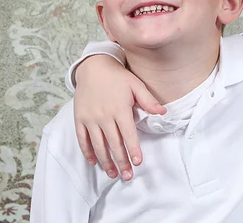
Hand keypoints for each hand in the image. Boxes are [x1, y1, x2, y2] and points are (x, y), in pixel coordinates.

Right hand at [73, 55, 165, 180]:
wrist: (93, 68)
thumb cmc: (117, 77)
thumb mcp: (136, 85)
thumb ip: (148, 100)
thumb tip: (163, 112)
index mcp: (120, 109)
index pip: (128, 134)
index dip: (134, 149)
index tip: (138, 162)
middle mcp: (104, 116)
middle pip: (114, 144)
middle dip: (121, 161)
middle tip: (128, 176)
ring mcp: (90, 118)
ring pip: (98, 145)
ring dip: (106, 161)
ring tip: (113, 173)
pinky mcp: (80, 119)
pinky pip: (83, 139)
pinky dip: (88, 152)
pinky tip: (94, 162)